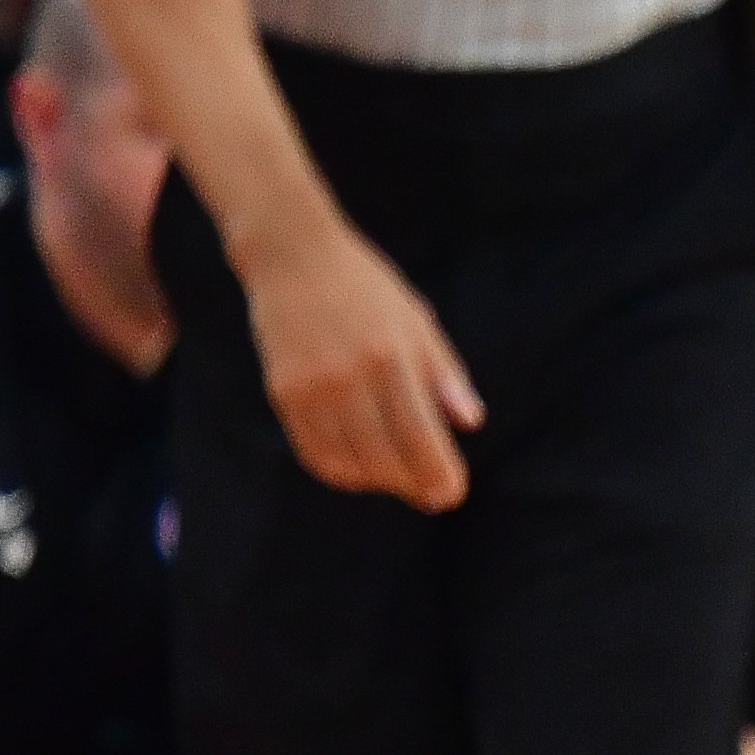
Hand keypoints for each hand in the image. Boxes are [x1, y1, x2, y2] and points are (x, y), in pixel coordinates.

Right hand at [241, 209, 482, 510]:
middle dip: (413, 483)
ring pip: (347, 463)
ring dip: (378, 481)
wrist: (294, 260)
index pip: (419, 434)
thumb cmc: (368, 289)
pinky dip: (341, 470)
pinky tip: (363, 470)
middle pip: (383, 457)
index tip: (453, 494)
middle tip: (435, 494)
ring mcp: (311, 389)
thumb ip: (444, 374)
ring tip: (403, 479)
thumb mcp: (418, 321)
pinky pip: (314, 452)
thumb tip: (472, 423)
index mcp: (391, 356)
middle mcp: (349, 378)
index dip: (436, 472)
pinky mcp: (283, 395)